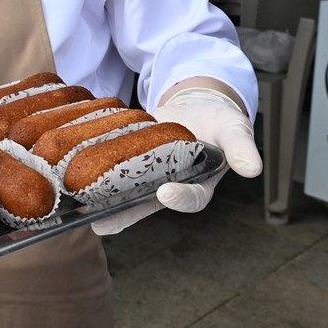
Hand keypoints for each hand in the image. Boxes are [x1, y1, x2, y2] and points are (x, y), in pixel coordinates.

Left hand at [90, 86, 261, 235]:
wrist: (196, 105)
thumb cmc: (220, 121)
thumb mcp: (236, 129)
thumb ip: (242, 148)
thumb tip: (253, 169)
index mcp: (200, 184)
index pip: (192, 198)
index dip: (179, 199)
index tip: (164, 192)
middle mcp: (171, 185)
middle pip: (148, 205)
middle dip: (125, 214)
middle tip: (102, 222)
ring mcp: (148, 175)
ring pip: (126, 193)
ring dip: (104, 203)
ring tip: (80, 212)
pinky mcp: (130, 160)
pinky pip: (113, 170)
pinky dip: (95, 174)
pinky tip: (74, 177)